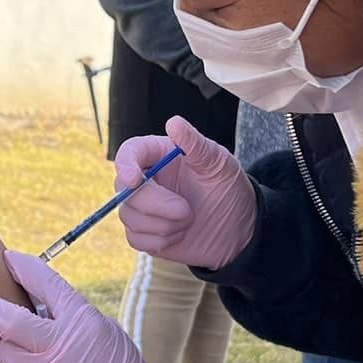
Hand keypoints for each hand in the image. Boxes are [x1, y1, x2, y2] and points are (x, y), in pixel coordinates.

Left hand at [0, 251, 150, 362]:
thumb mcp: (105, 332)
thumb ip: (72, 318)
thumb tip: (39, 306)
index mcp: (81, 320)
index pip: (45, 283)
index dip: (23, 268)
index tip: (7, 259)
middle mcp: (57, 344)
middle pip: (8, 319)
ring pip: (5, 353)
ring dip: (13, 357)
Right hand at [117, 116, 255, 270]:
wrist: (238, 230)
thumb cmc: (228, 190)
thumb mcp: (219, 164)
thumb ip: (195, 144)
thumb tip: (174, 122)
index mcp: (159, 156)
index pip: (130, 153)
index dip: (126, 165)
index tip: (134, 180)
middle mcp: (146, 180)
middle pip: (125, 190)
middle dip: (155, 205)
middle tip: (187, 211)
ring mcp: (143, 207)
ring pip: (129, 216)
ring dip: (163, 224)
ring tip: (190, 220)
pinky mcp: (144, 232)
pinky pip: (135, 238)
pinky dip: (160, 240)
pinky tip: (180, 234)